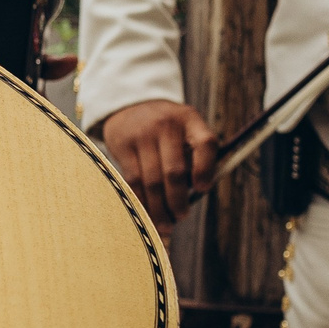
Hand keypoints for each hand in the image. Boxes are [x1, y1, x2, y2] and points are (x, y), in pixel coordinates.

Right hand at [101, 99, 214, 230]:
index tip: (202, 190)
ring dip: (159, 207)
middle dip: (178, 200)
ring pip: (152, 181)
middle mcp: (166, 125)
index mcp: (190, 120)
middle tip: (180, 216)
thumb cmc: (166, 127)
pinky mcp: (122, 145)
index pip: (205, 144)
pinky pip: (133, 180)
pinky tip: (146, 211)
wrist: (130, 104)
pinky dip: (141, 200)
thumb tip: (197, 193)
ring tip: (164, 223)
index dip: (206, 169)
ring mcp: (142, 134)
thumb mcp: (186, 128)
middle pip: (174, 171)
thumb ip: (196, 155)